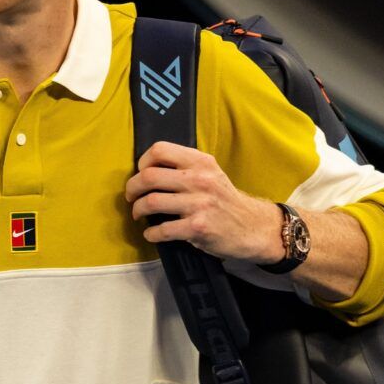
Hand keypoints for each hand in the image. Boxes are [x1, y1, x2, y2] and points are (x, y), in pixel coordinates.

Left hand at [124, 140, 280, 263]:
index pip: (159, 149)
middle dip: (132, 188)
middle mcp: (200, 179)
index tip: (140, 173)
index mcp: (200, 162)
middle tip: (131, 196)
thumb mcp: (210, 173)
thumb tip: (148, 168)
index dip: (143, 162)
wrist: (251, 226)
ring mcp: (199, 204)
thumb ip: (185, 167)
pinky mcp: (198, 228)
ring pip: (151, 202)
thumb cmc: (224, 200)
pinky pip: (162, 229)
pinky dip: (151, 234)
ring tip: (139, 214)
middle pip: (149, 176)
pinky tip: (151, 234)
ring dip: (138, 210)